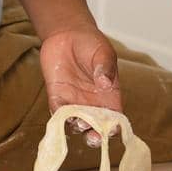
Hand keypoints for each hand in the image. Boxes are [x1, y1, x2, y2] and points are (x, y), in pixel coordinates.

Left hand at [39, 25, 121, 146]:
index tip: (111, 129)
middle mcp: (93, 102)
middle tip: (92, 136)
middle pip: (95, 126)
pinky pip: (58, 113)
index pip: (114, 116)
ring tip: (78, 122)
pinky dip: (59, 119)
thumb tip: (105, 82)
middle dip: (95, 136)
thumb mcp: (103, 52)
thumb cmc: (90, 43)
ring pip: (77, 123)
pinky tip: (61, 117)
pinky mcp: (57, 97)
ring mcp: (74, 101)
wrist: (66, 34)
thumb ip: (105, 66)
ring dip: (77, 127)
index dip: (114, 126)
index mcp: (110, 94)